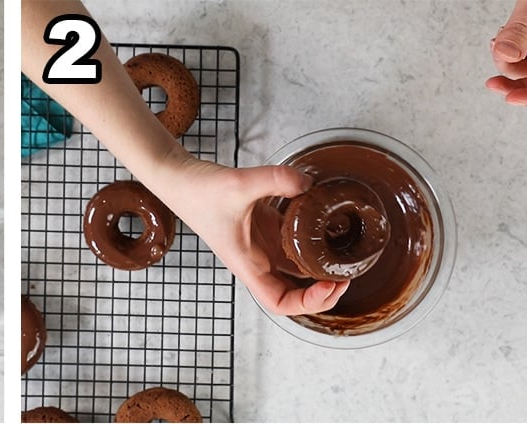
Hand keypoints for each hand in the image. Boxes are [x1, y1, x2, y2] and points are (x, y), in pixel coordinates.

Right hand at [151, 158, 349, 315]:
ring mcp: (260, 246)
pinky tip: (325, 229)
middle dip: (322, 292)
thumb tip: (308, 183)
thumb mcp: (239, 184)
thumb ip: (276, 180)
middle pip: (293, 293)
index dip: (308, 302)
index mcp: (248, 264)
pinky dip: (311, 243)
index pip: (280, 302)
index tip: (329, 284)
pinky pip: (292, 244)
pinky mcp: (263, 229)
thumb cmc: (198, 192)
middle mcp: (256, 261)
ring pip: (295, 270)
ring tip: (342, 258)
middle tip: (346, 275)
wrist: (180, 178)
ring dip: (318, 270)